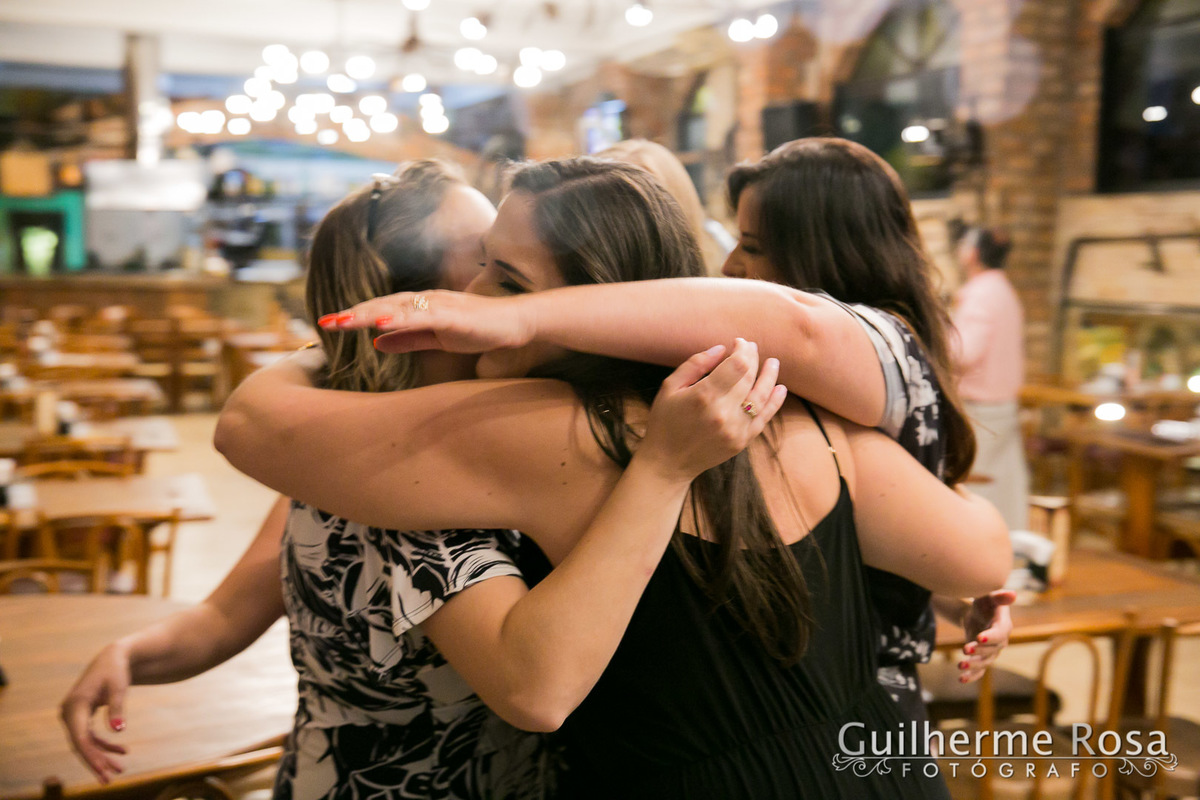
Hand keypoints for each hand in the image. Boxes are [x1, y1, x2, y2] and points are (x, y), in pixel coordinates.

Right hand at [60, 643, 130, 782]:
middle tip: (110, 778)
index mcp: (74, 706)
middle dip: (96, 762)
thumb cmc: (116, 670)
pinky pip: (90, 737)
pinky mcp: (82, 717)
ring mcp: (74, 716)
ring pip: (86, 743)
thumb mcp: (119, 687)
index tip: (103, 771)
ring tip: (120, 769)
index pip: (80, 739)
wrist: (114, 657)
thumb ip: (117, 709)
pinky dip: (104, 745)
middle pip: (81, 744)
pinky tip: (122, 750)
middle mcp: (69, 713)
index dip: (91, 757)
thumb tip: (118, 730)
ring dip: (102, 756)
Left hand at [317, 290, 532, 354]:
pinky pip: (421, 316)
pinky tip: (381, 322)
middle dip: (352, 314)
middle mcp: (425, 301)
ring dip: (368, 313)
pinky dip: (399, 317)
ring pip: (396, 307)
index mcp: (419, 307)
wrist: (514, 324)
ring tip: (343, 321)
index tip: (328, 324)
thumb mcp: (436, 338)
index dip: (354, 316)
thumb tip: (376, 343)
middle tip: (323, 323)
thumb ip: (407, 339)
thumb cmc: (479, 329)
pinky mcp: (452, 314)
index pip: (381, 309)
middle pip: (382, 305)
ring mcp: (438, 305)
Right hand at [637, 339, 786, 481]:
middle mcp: (723, 413)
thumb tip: (722, 349)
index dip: (742, 349)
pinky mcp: (742, 441)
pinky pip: (764, 418)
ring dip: (770, 377)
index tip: (738, 342)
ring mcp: (735, 429)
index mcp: (704, 396)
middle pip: (749, 377)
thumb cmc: (665, 421)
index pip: (737, 365)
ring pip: (761, 397)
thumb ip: (695, 364)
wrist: (667, 463)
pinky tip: (780, 388)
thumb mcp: (670, 387)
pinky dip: (775, 402)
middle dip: (753, 358)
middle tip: (751, 347)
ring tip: (773, 362)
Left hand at [958, 590, 1015, 682]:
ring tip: (960, 665)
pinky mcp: (982, 657)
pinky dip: (972, 676)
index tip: (979, 637)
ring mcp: (991, 651)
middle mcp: (1000, 641)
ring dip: (974, 665)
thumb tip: (1013, 593)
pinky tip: (961, 679)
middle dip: (979, 650)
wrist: (979, 612)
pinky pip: (980, 670)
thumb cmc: (985, 602)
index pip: (1000, 634)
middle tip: (966, 648)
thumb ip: (999, 596)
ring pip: (985, 662)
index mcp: (1003, 626)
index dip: (991, 636)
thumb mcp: (989, 596)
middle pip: (991, 650)